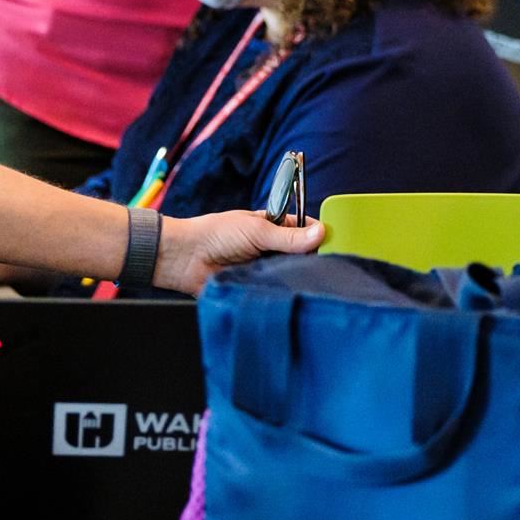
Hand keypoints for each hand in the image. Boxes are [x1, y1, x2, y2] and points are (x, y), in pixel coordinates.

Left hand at [152, 210, 323, 294]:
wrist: (184, 258)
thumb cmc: (217, 234)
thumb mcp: (257, 231)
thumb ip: (289, 236)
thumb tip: (322, 233)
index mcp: (274, 226)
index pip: (305, 228)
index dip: (319, 234)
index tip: (335, 243)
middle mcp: (272, 247)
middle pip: (302, 253)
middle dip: (312, 258)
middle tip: (326, 267)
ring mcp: (264, 267)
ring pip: (290, 272)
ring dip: (296, 276)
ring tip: (309, 282)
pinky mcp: (256, 286)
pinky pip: (276, 289)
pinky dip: (282, 290)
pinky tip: (292, 294)